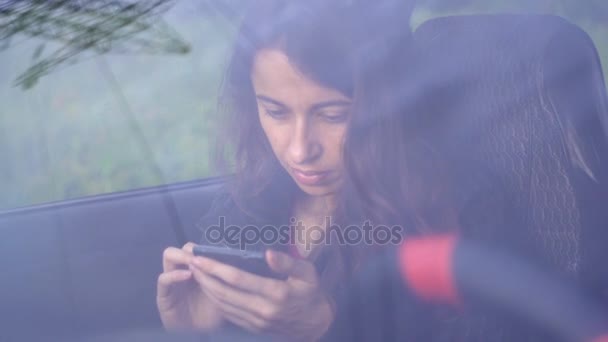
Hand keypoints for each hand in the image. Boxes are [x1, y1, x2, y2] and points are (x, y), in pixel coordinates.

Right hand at [156, 242, 223, 331]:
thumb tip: (240, 261)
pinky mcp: (163, 295)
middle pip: (183, 248)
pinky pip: (164, 279)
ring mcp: (172, 281)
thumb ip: (225, 278)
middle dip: (193, 249)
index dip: (206, 247)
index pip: (198, 248)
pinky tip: (187, 275)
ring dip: (182, 256)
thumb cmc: (213, 313)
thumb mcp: (224, 294)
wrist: (198, 335)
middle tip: (203, 256)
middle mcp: (183, 270)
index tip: (217, 250)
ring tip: (194, 263)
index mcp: (198, 268)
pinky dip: (174, 275)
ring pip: (170, 255)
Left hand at [189, 249, 334, 340]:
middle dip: (205, 277)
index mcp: (276, 293)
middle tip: (191, 261)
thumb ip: (287, 263)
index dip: (216, 268)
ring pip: (223, 304)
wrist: (315, 324)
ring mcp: (257, 321)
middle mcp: (263, 309)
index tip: (200, 257)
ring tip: (195, 272)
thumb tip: (267, 253)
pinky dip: (215, 301)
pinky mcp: (253, 328)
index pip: (238, 279)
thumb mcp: (307, 273)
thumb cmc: (310, 293)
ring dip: (206, 288)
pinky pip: (228, 314)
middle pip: (225, 292)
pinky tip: (209, 289)